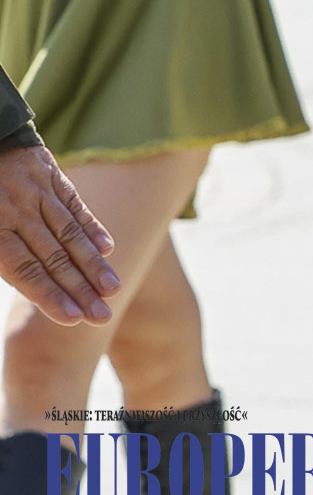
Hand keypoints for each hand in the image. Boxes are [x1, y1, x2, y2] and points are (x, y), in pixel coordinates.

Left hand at [0, 143, 116, 323]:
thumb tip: (20, 279)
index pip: (25, 271)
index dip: (49, 295)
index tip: (72, 319)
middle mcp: (17, 213)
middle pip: (53, 258)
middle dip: (79, 290)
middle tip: (101, 316)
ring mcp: (38, 193)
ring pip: (69, 234)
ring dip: (93, 264)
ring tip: (113, 289)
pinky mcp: (52, 175)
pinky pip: (75, 205)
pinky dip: (92, 226)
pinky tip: (108, 247)